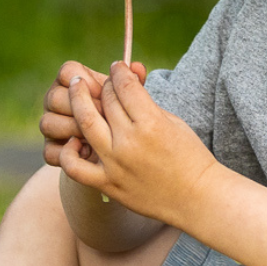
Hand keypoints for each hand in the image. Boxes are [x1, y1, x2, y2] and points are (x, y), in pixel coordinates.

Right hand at [40, 60, 146, 167]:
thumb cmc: (121, 116)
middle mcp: (55, 100)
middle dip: (81, 107)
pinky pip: (48, 151)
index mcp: (72, 79)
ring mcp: (51, 125)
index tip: (106, 92)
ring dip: (73, 130)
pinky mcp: (50, 150)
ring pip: (48, 123)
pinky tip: (89, 152)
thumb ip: (133, 84)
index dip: (88, 82)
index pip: (68, 72)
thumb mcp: (129, 99)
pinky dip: (67, 154)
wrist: (115, 149)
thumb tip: (138, 68)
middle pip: (55, 97)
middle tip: (105, 117)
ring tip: (98, 136)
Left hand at [60, 61, 217, 225]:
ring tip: (75, 89)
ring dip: (77, 100)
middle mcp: (130, 142)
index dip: (119, 72)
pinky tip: (74, 140)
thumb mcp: (173, 122)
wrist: (197, 198)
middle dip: (104, 85)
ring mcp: (116, 165)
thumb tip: (124, 81)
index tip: (118, 67)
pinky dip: (69, 151)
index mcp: (152, 123)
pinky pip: (75, 167)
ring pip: (85, 124)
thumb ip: (145, 103)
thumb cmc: (189, 157)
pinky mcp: (108, 185)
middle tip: (102, 81)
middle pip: (106, 100)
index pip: (125, 86)